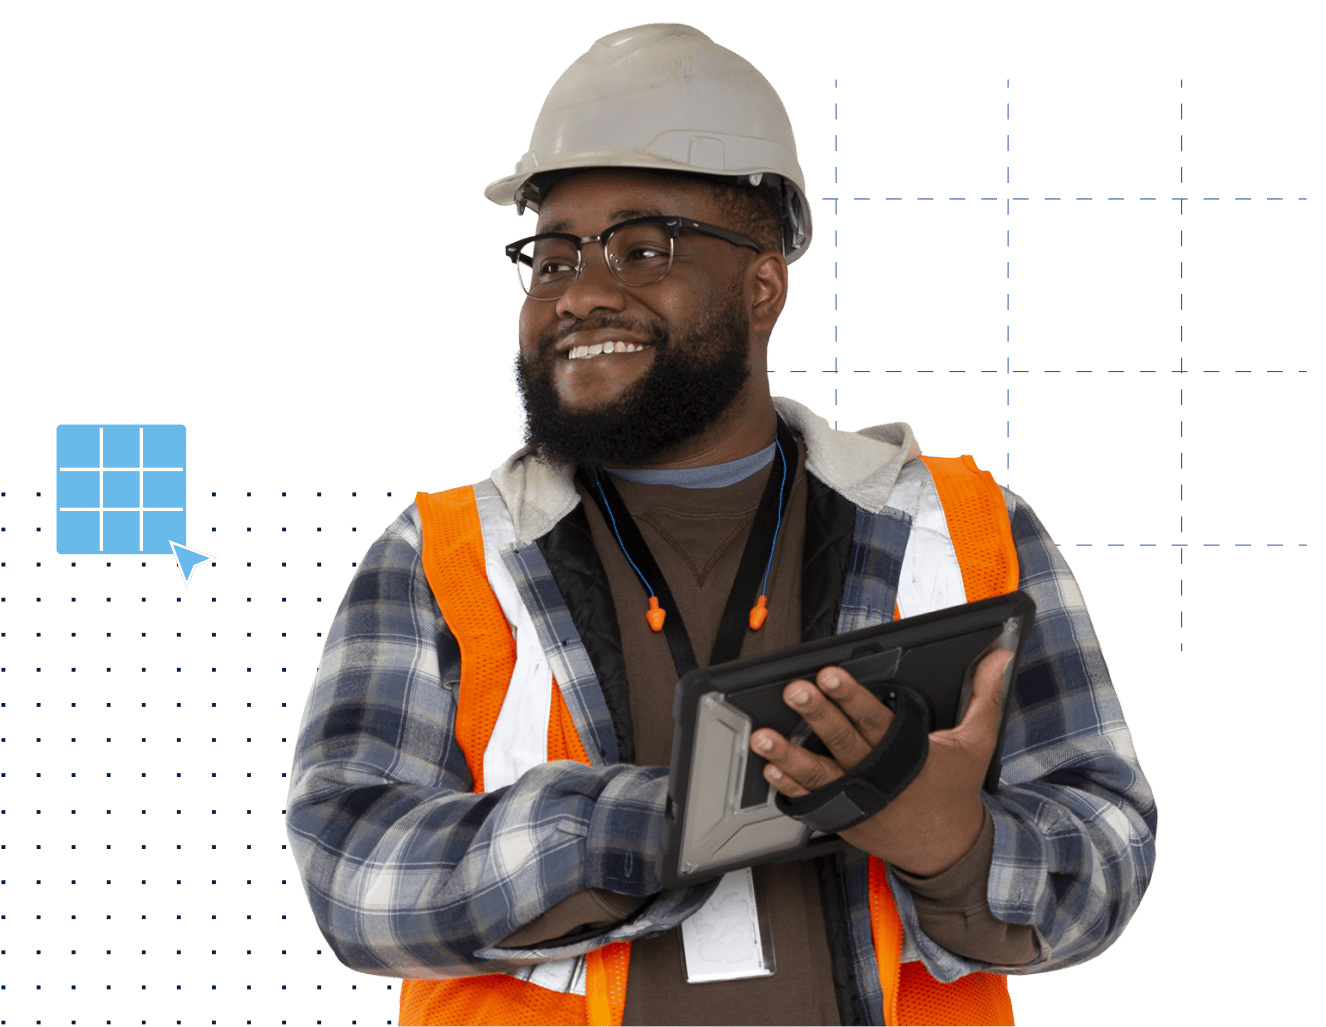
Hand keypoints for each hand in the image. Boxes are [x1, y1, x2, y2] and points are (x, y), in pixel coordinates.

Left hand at [749, 648, 1013, 876]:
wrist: (949, 851)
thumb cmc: (956, 791)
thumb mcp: (976, 741)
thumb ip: (983, 696)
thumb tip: (998, 657)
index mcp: (905, 752)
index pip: (875, 717)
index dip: (850, 696)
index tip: (828, 675)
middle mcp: (876, 775)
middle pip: (842, 740)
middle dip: (815, 715)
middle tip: (793, 692)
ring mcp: (856, 800)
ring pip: (817, 774)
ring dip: (787, 754)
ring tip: (763, 737)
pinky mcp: (843, 819)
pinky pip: (810, 803)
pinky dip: (788, 787)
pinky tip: (769, 771)